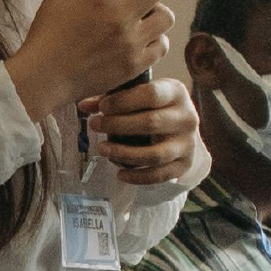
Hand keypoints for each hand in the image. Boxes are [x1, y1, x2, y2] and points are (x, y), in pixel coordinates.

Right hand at [6, 0, 173, 120]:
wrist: (44, 77)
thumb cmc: (47, 35)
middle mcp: (120, 17)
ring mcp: (131, 43)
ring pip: (166, 16)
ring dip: (158, 8)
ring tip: (144, 10)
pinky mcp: (135, 64)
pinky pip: (161, 44)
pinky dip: (155, 36)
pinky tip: (141, 35)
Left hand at [83, 77, 199, 185]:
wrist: (181, 128)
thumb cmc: (152, 106)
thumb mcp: (138, 94)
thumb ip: (111, 98)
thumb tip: (83, 105)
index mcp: (175, 93)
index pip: (151, 95)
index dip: (123, 101)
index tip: (102, 107)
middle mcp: (186, 118)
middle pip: (151, 123)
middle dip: (117, 126)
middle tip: (94, 125)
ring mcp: (187, 143)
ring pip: (154, 154)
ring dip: (124, 153)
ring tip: (102, 149)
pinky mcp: (184, 164)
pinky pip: (160, 175)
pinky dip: (138, 177)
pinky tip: (120, 173)